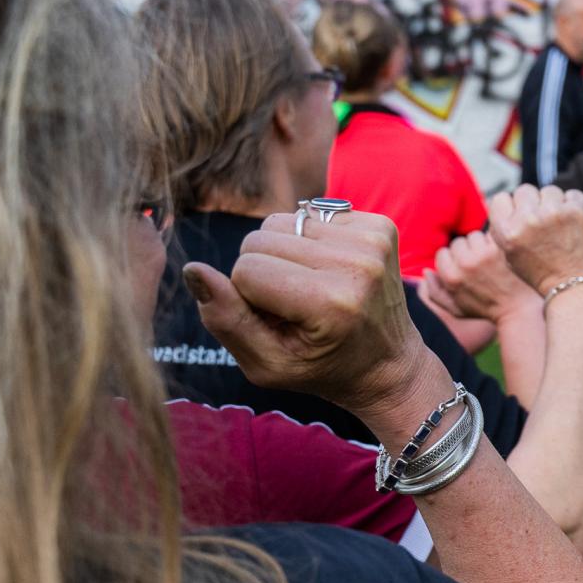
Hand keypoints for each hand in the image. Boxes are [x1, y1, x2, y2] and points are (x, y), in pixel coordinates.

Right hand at [181, 210, 419, 414]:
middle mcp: (358, 265)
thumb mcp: (269, 365)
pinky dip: (312, 241)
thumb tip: (193, 270)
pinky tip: (331, 271)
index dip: (249, 297)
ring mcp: (374, 241)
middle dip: (264, 271)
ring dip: (286, 253)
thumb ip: (226, 321)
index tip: (279, 320)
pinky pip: (313, 213)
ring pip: (283, 221)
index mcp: (331, 303)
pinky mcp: (382, 225)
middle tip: (295, 306)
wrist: (389, 364)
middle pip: (260, 239)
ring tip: (312, 287)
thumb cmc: (323, 368)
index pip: (246, 270)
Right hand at [424, 230, 537, 322]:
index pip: (442, 253)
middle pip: (457, 243)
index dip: (452, 260)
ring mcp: (483, 255)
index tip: (463, 268)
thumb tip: (425, 272)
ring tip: (489, 259)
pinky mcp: (500, 248)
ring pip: (473, 236)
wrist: (517, 309)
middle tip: (478, 264)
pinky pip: (490, 235)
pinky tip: (499, 255)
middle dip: (466, 251)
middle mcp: (465, 264)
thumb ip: (435, 292)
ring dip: (480, 244)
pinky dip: (494, 242)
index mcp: (451, 277)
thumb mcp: (455, 309)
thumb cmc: (485, 310)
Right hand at [488, 185, 582, 295]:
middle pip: (525, 191)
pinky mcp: (577, 211)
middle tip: (543, 221)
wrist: (576, 287)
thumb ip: (506, 228)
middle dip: (533, 203)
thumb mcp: (511, 256)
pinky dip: (574, 206)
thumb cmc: (543, 273)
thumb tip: (509, 200)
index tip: (521, 216)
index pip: (501, 199)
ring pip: (550, 191)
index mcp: (508, 232)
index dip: (511, 207)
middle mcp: (529, 220)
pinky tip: (574, 224)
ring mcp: (555, 213)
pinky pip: (572, 195)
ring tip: (560, 224)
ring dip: (555, 203)